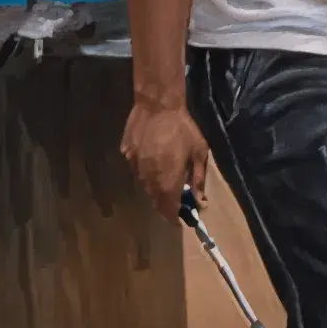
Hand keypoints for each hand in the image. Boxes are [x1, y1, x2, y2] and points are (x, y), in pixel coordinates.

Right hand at [120, 97, 207, 213]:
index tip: (180, 220)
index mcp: (167, 179)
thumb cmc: (183, 129)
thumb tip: (200, 202)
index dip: (173, 216)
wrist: (157, 107)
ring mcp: (134, 166)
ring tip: (168, 180)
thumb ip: (198, 179)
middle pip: (154, 198)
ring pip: (145, 186)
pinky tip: (155, 162)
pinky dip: (147, 172)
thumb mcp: (199, 154)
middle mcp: (148, 177)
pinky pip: (137, 171)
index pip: (167, 207)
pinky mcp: (126, 155)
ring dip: (156, 188)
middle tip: (178, 201)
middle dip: (166, 203)